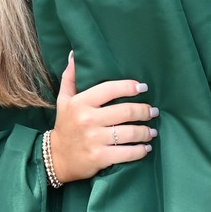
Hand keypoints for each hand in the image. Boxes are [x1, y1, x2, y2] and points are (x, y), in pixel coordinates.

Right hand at [50, 52, 156, 183]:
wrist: (57, 157)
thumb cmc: (65, 125)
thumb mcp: (63, 99)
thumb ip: (70, 77)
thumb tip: (74, 54)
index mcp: (80, 102)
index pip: (109, 89)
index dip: (129, 87)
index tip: (143, 87)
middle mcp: (88, 119)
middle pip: (125, 111)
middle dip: (144, 111)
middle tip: (153, 111)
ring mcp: (94, 139)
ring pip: (130, 132)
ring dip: (146, 131)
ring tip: (153, 130)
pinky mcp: (100, 157)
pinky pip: (128, 153)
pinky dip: (140, 150)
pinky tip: (146, 147)